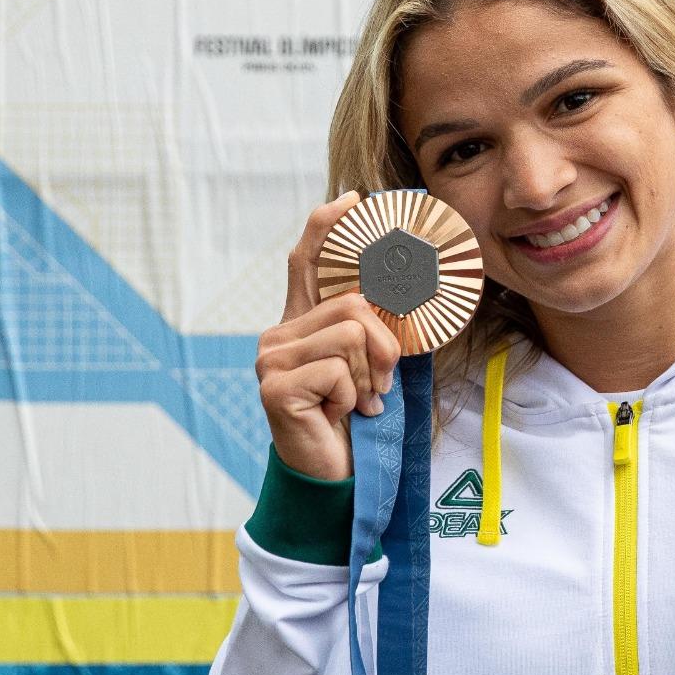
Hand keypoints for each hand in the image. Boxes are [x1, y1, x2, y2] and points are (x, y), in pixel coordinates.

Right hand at [255, 191, 401, 479]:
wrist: (335, 476)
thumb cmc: (355, 420)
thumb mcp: (369, 366)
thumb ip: (373, 330)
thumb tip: (403, 288)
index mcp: (301, 325)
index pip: (306, 260)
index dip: (327, 225)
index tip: (354, 198)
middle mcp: (278, 334)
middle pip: (352, 301)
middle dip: (385, 344)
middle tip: (382, 382)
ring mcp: (271, 359)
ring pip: (351, 332)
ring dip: (371, 374)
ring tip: (360, 401)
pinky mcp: (274, 387)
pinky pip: (338, 368)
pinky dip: (354, 395)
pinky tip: (338, 415)